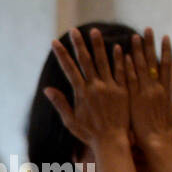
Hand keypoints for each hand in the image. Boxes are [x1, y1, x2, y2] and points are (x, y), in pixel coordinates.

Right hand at [44, 27, 130, 149]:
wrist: (112, 141)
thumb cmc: (89, 134)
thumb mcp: (70, 121)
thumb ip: (61, 103)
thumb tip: (47, 89)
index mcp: (81, 94)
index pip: (69, 69)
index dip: (62, 54)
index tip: (55, 42)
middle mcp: (96, 87)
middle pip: (86, 61)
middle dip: (78, 44)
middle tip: (74, 30)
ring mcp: (111, 87)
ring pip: (104, 62)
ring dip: (98, 45)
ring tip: (94, 31)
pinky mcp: (124, 90)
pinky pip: (122, 71)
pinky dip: (119, 58)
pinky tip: (118, 46)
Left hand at [126, 28, 171, 150]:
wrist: (154, 144)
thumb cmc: (166, 132)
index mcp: (165, 91)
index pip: (165, 66)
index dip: (165, 51)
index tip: (165, 37)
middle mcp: (154, 89)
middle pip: (151, 62)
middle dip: (149, 45)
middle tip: (147, 29)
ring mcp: (142, 93)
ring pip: (139, 68)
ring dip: (137, 51)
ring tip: (134, 36)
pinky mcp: (132, 99)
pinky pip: (128, 80)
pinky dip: (127, 67)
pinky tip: (124, 55)